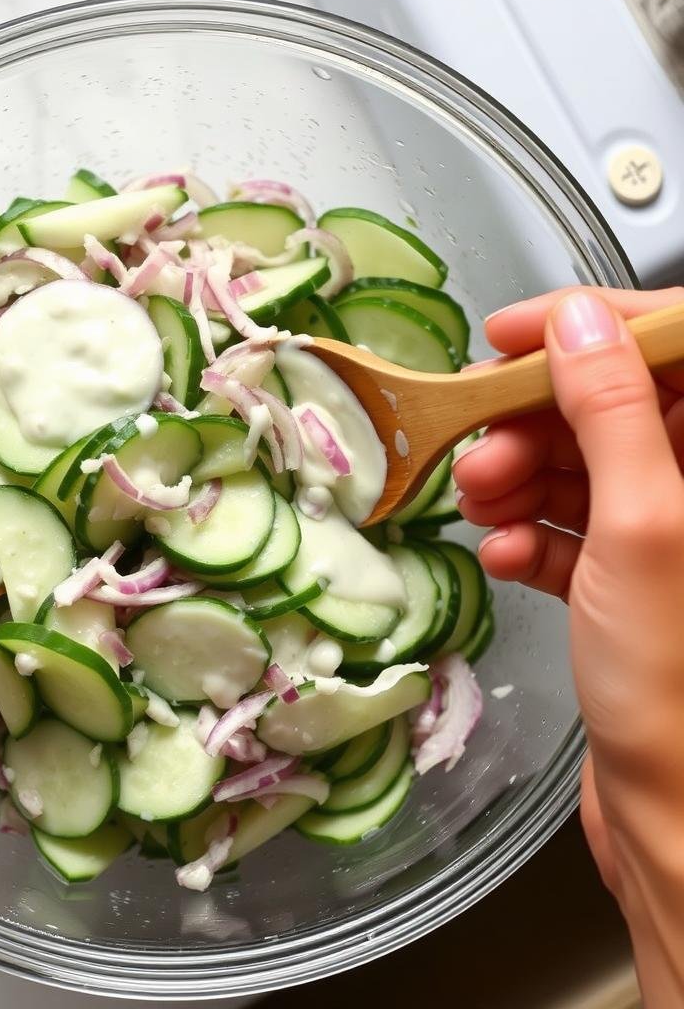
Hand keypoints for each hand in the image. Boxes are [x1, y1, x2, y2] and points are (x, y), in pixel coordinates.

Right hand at [453, 286, 683, 1005]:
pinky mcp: (630, 583)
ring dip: (521, 481)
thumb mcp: (642, 530)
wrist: (670, 818)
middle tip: (481, 448)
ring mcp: (667, 539)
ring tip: (480, 505)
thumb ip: (613, 416)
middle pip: (617, 411)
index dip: (593, 328)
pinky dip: (531, 537)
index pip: (674, 350)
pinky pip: (573, 532)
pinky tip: (506, 558)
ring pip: (585, 470)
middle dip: (537, 423)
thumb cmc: (677, 688)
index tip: (511, 334)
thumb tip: (578, 325)